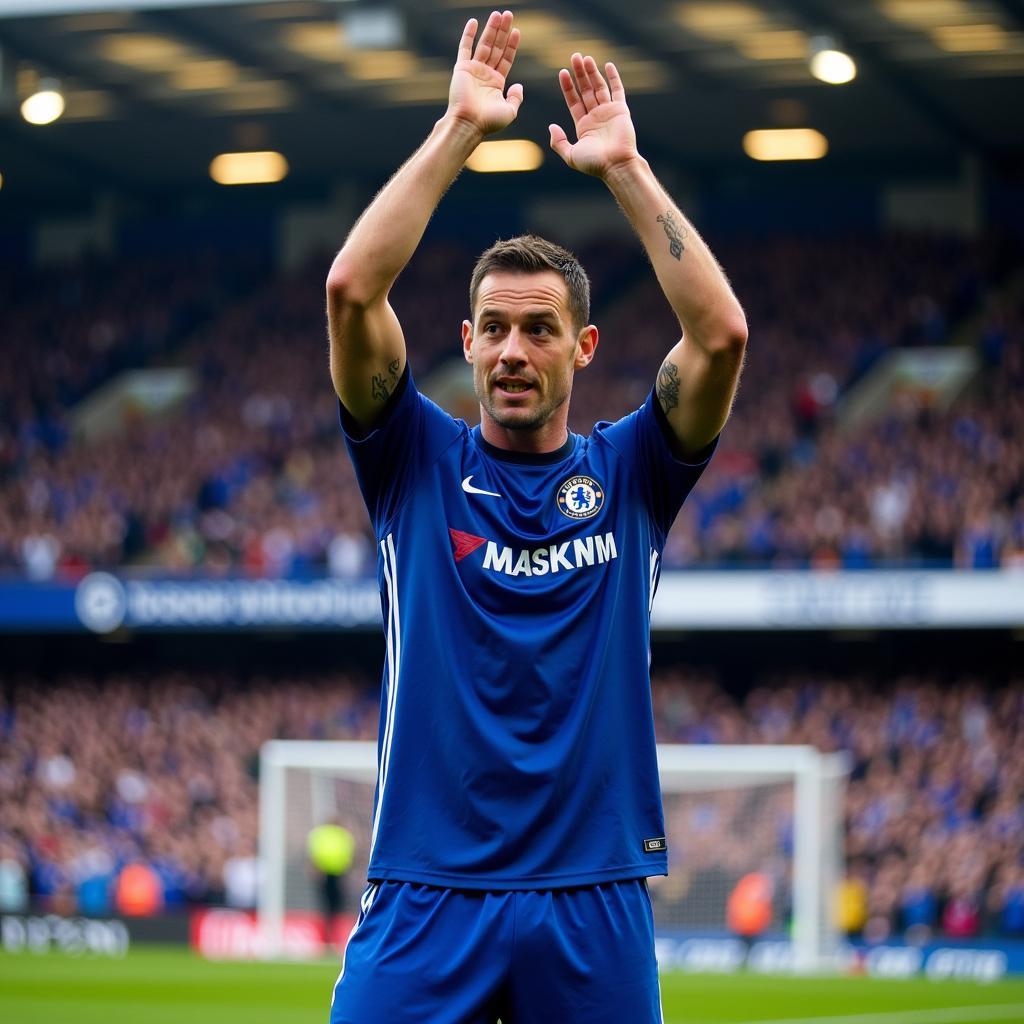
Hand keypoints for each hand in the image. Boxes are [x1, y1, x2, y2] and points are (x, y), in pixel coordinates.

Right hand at [447, 10, 523, 136]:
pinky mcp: (462, 68)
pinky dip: (468, 35)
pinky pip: (464, 48)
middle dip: (502, 31)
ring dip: (491, 29)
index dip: (511, 45)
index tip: (516, 31)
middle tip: (508, 14)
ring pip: (484, 45)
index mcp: (496, 84)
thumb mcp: (510, 112)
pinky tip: (474, 22)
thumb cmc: (488, 122)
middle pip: (496, 48)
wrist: (468, 123)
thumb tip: (519, 85)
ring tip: (498, 14)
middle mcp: (485, 75)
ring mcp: (473, 70)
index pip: (506, 59)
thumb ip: (516, 98)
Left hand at [549, 54, 639, 178]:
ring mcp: (608, 112)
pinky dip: (614, 77)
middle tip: (574, 57)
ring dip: (592, 72)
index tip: (562, 72)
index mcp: (583, 126)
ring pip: (599, 87)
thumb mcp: (571, 155)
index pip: (573, 101)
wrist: (616, 165)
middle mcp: (595, 117)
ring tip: (586, 58)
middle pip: (585, 90)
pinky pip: (618, 90)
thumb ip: (558, 142)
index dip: (568, 86)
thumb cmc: (594, 163)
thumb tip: (551, 127)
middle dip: (579, 74)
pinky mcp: (621, 110)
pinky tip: (608, 65)